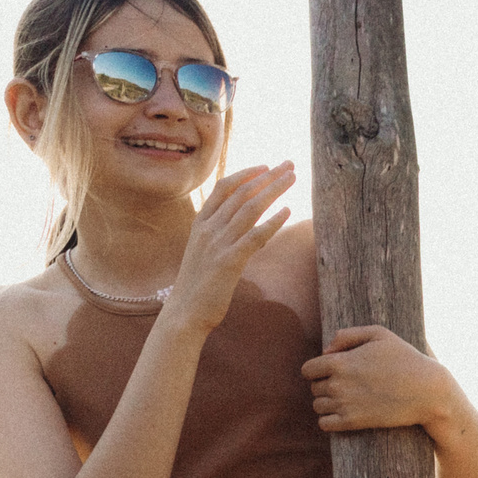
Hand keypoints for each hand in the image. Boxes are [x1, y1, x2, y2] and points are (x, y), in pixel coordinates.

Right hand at [163, 163, 295, 333]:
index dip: (246, 174)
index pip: (223, 188)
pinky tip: (287, 211)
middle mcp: (208, 229)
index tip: (265, 167)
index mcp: (200, 224)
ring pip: (249, 208)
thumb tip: (249, 225)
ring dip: (273, 190)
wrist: (185, 312)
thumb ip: (222, 235)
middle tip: (288, 165)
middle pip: (241, 193)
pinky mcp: (229, 262)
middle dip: (267, 177)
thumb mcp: (207, 252)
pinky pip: (254, 236)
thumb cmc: (199, 284)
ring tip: (292, 179)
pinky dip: (272, 221)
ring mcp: (217, 244)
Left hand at [301, 325, 461, 433]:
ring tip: (347, 400)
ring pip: (318, 406)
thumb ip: (347, 335)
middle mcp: (338, 384)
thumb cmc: (406, 359)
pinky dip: (330, 420)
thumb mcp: (380, 334)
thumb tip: (325, 351)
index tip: (332, 372)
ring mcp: (344, 404)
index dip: (318, 370)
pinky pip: (325, 424)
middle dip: (326, 386)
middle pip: (314, 388)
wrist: (428, 391)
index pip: (308, 369)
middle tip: (347, 386)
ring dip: (328, 403)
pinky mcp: (353, 422)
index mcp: (340, 361)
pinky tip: (345, 415)